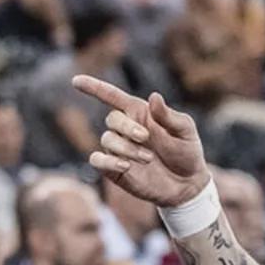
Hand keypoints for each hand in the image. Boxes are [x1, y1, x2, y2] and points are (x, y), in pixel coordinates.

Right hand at [76, 76, 209, 206]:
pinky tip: (125, 166)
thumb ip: (169, 116)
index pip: (112, 96)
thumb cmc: (187, 151)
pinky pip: (97, 160)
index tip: (77, 80)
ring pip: (107, 139)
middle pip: (112, 119)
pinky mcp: (114, 169)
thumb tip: (154, 97)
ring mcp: (118, 149)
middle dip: (127, 127)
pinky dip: (107, 161)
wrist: (188, 183)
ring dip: (126, 148)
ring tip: (148, 158)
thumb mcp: (185, 130)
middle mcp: (125, 129)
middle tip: (146, 138)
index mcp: (140, 113)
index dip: (94, 87)